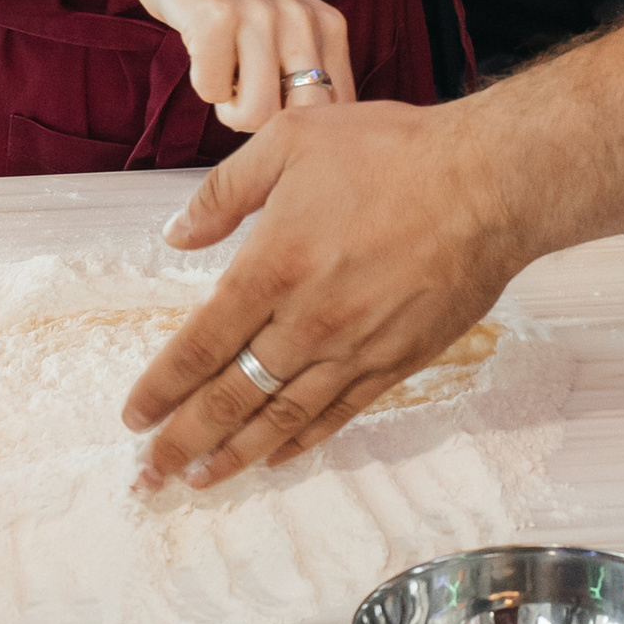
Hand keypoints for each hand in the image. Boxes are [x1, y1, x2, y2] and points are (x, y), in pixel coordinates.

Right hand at [123, 0, 356, 131]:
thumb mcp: (288, 25)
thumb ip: (311, 70)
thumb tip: (319, 138)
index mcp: (328, 25)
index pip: (337, 110)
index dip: (302, 126)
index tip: (274, 108)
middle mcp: (302, 18)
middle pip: (301, 119)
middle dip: (268, 124)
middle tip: (244, 98)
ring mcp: (260, 15)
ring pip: (257, 114)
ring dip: (229, 107)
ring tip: (223, 73)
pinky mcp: (216, 17)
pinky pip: (211, 91)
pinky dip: (201, 82)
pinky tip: (201, 51)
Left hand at [125, 100, 520, 485]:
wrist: (490, 184)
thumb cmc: (393, 153)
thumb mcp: (291, 141)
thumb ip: (225, 192)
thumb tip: (177, 235)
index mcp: (273, 267)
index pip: (200, 345)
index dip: (161, 388)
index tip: (133, 417)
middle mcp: (308, 321)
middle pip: (231, 397)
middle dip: (182, 441)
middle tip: (148, 476)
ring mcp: (355, 348)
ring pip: (281, 418)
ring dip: (234, 454)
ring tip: (199, 481)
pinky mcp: (397, 362)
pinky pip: (337, 414)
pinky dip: (301, 441)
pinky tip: (274, 457)